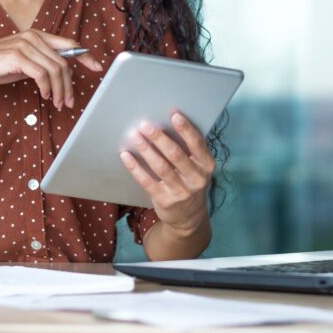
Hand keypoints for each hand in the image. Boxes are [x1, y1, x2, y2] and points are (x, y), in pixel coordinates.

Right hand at [0, 30, 102, 108]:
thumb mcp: (21, 63)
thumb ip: (39, 63)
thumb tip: (59, 74)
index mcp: (36, 35)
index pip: (68, 43)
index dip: (85, 55)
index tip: (97, 66)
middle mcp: (33, 36)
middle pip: (63, 62)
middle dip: (69, 85)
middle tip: (70, 101)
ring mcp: (25, 45)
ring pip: (55, 69)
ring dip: (60, 90)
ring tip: (59, 103)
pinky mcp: (17, 56)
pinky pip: (42, 74)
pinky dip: (47, 88)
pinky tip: (46, 96)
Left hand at [120, 111, 214, 234]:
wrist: (189, 217)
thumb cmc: (190, 181)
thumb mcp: (197, 166)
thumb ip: (188, 148)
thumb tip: (165, 122)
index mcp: (206, 165)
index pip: (197, 144)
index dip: (186, 129)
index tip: (174, 115)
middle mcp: (197, 178)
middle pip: (175, 154)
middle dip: (159, 138)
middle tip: (145, 125)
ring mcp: (181, 191)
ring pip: (161, 167)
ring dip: (146, 150)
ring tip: (134, 137)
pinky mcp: (165, 200)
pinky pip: (147, 181)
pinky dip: (135, 167)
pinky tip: (126, 156)